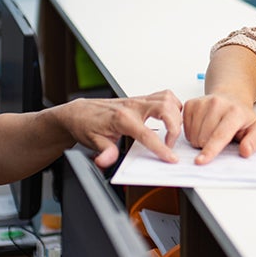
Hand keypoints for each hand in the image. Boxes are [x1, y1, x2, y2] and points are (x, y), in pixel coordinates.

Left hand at [56, 89, 182, 167]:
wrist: (79, 112)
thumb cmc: (86, 125)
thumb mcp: (92, 142)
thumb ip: (104, 151)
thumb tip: (106, 160)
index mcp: (122, 118)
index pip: (147, 134)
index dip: (161, 148)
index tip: (171, 157)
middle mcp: (133, 106)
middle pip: (165, 108)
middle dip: (174, 128)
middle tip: (171, 143)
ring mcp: (138, 100)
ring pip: (167, 98)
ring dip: (176, 114)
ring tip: (173, 131)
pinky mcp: (140, 99)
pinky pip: (164, 96)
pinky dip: (173, 105)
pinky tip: (171, 117)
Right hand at [183, 93, 255, 163]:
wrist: (231, 97)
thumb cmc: (242, 117)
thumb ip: (254, 141)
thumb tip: (245, 151)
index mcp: (235, 112)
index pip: (220, 135)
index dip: (210, 150)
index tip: (200, 161)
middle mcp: (217, 104)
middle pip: (203, 138)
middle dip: (208, 146)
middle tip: (219, 139)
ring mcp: (202, 102)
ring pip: (193, 135)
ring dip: (200, 140)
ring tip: (211, 132)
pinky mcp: (191, 103)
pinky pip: (185, 128)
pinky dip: (192, 132)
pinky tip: (202, 127)